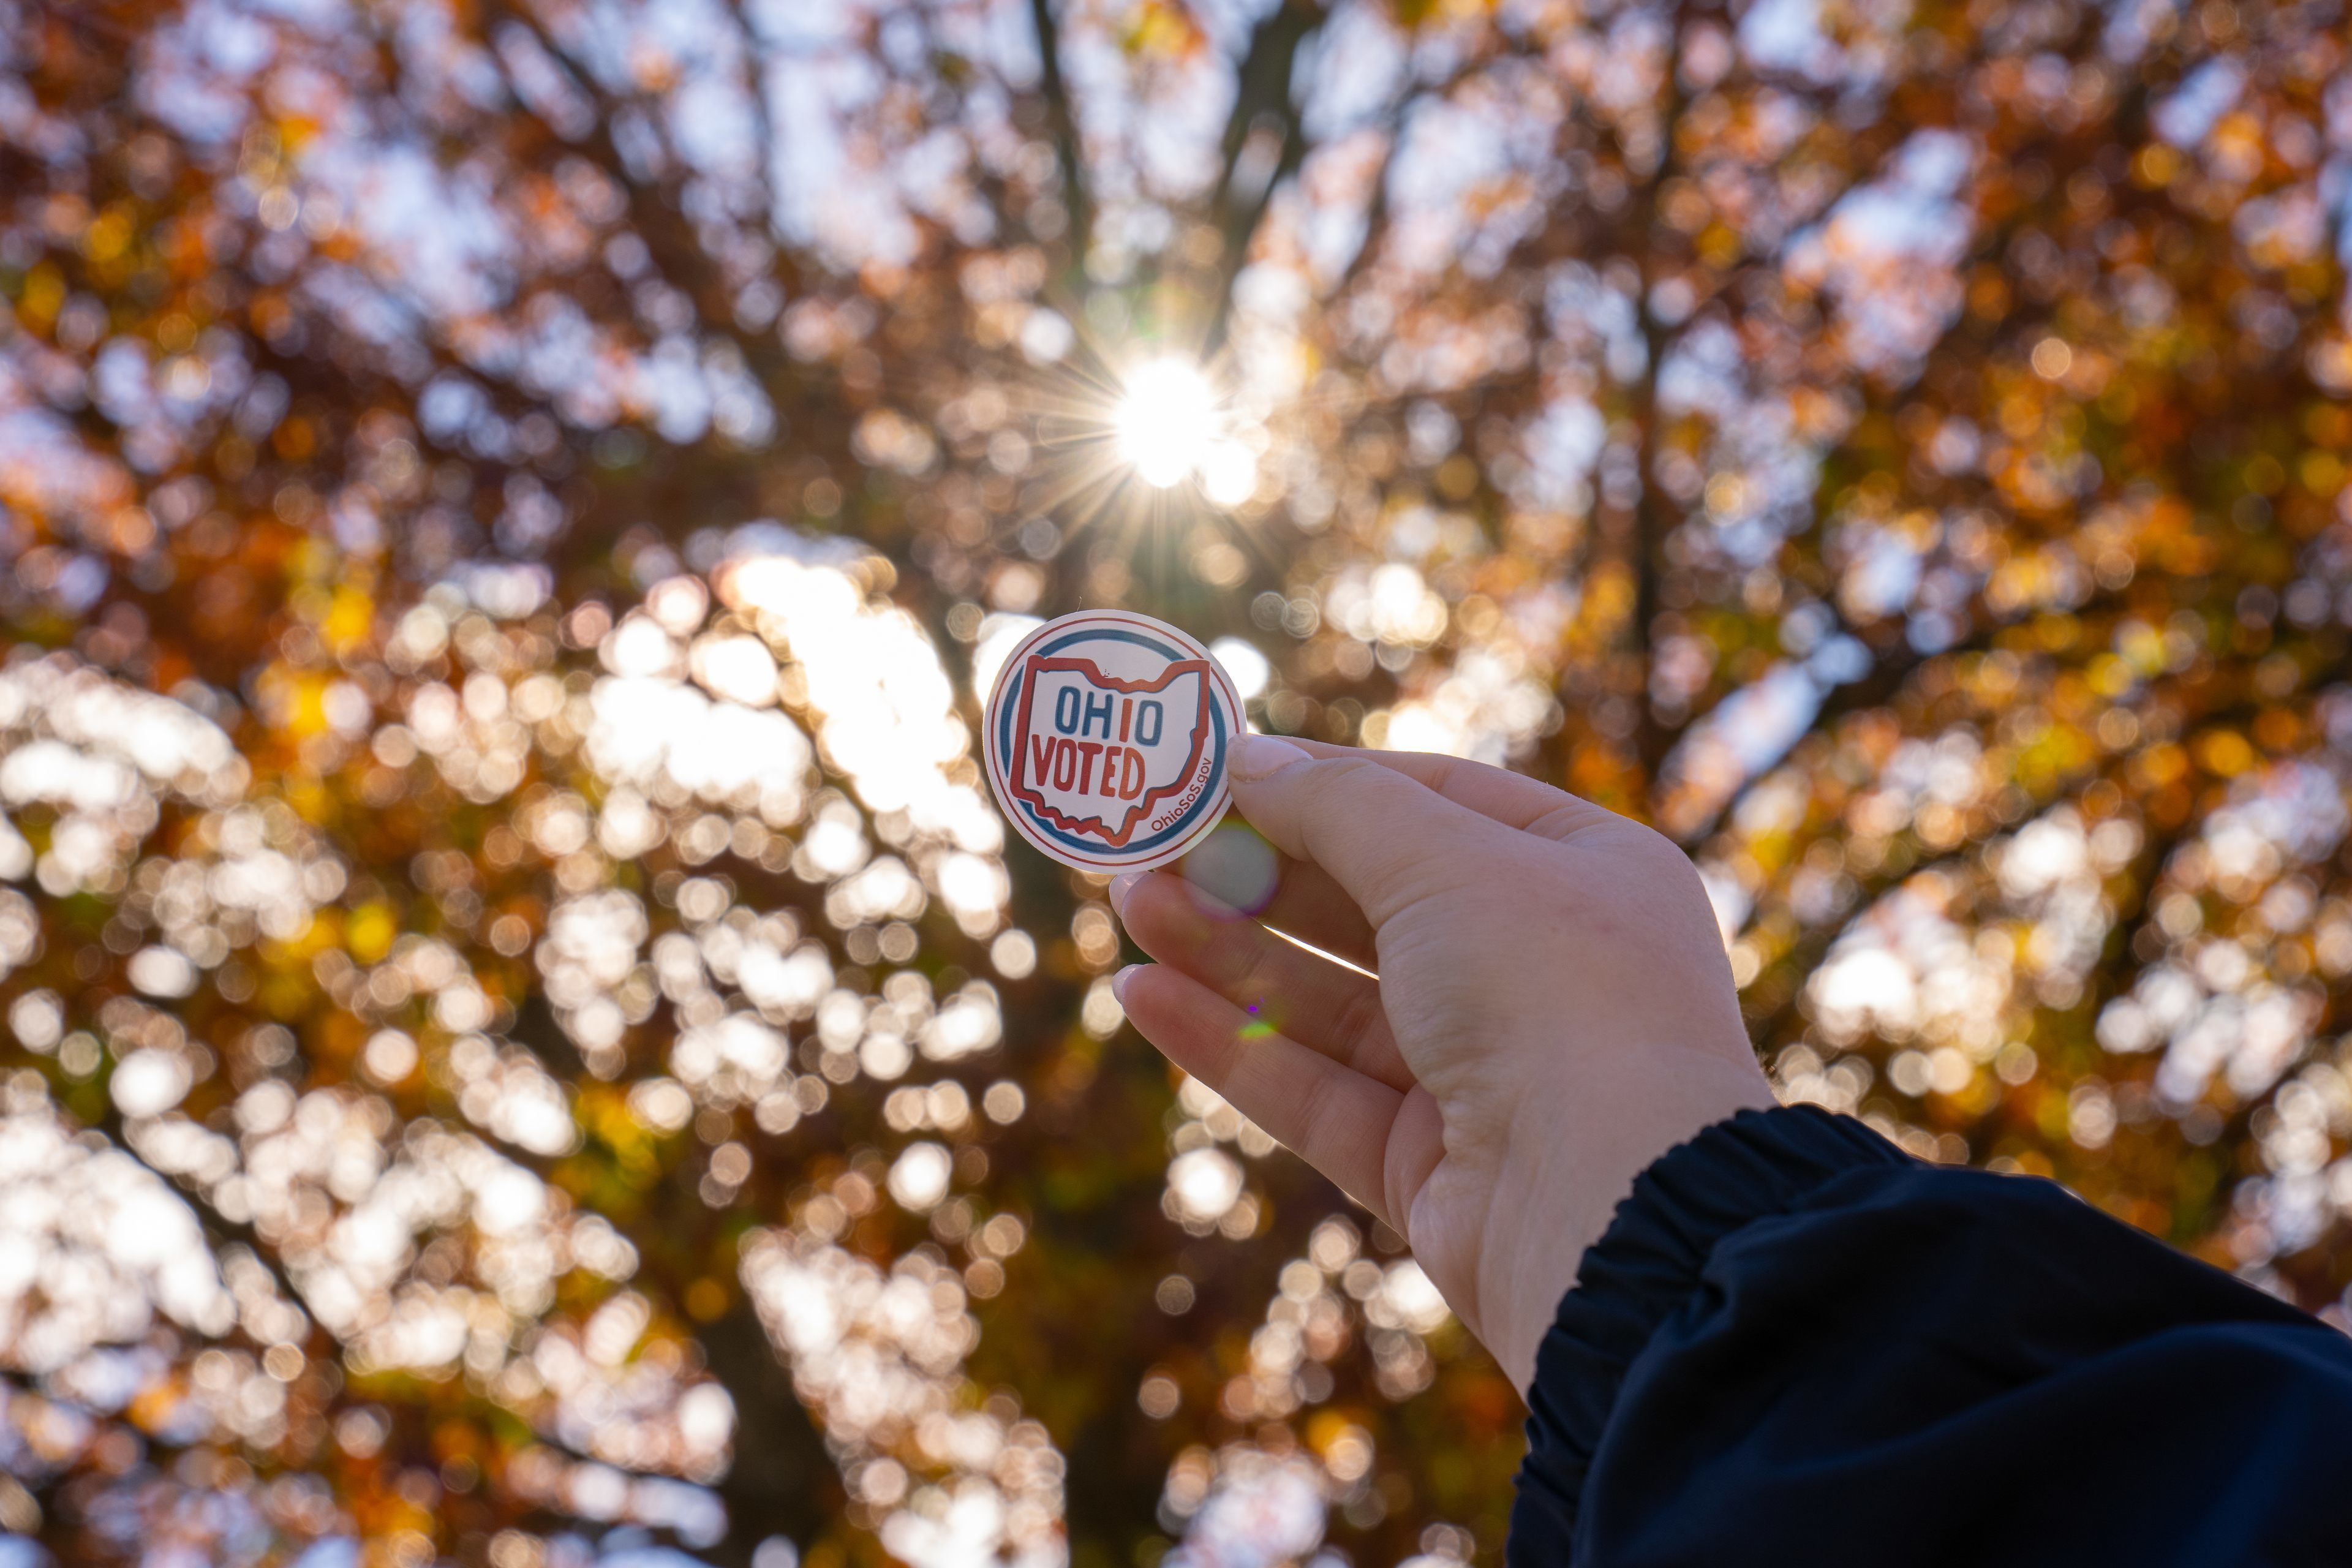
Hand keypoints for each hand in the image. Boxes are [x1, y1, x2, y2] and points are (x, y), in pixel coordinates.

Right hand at [1110, 735, 1773, 1388]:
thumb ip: (1336, 805)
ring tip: (1131, 905)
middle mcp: (1539, 970)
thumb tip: (1250, 759)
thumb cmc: (1555, 997)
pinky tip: (1143, 995)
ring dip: (1228, 950)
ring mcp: (1483, 1072)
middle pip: (1371, 904)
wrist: (1614, 1210)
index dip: (1326, 781)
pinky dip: (1231, 1041)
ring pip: (1330, 999)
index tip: (1221, 768)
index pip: (1437, 801)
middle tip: (1152, 841)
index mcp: (1584, 873)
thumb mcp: (1445, 862)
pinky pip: (1313, 1089)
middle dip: (1259, 870)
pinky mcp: (1429, 1166)